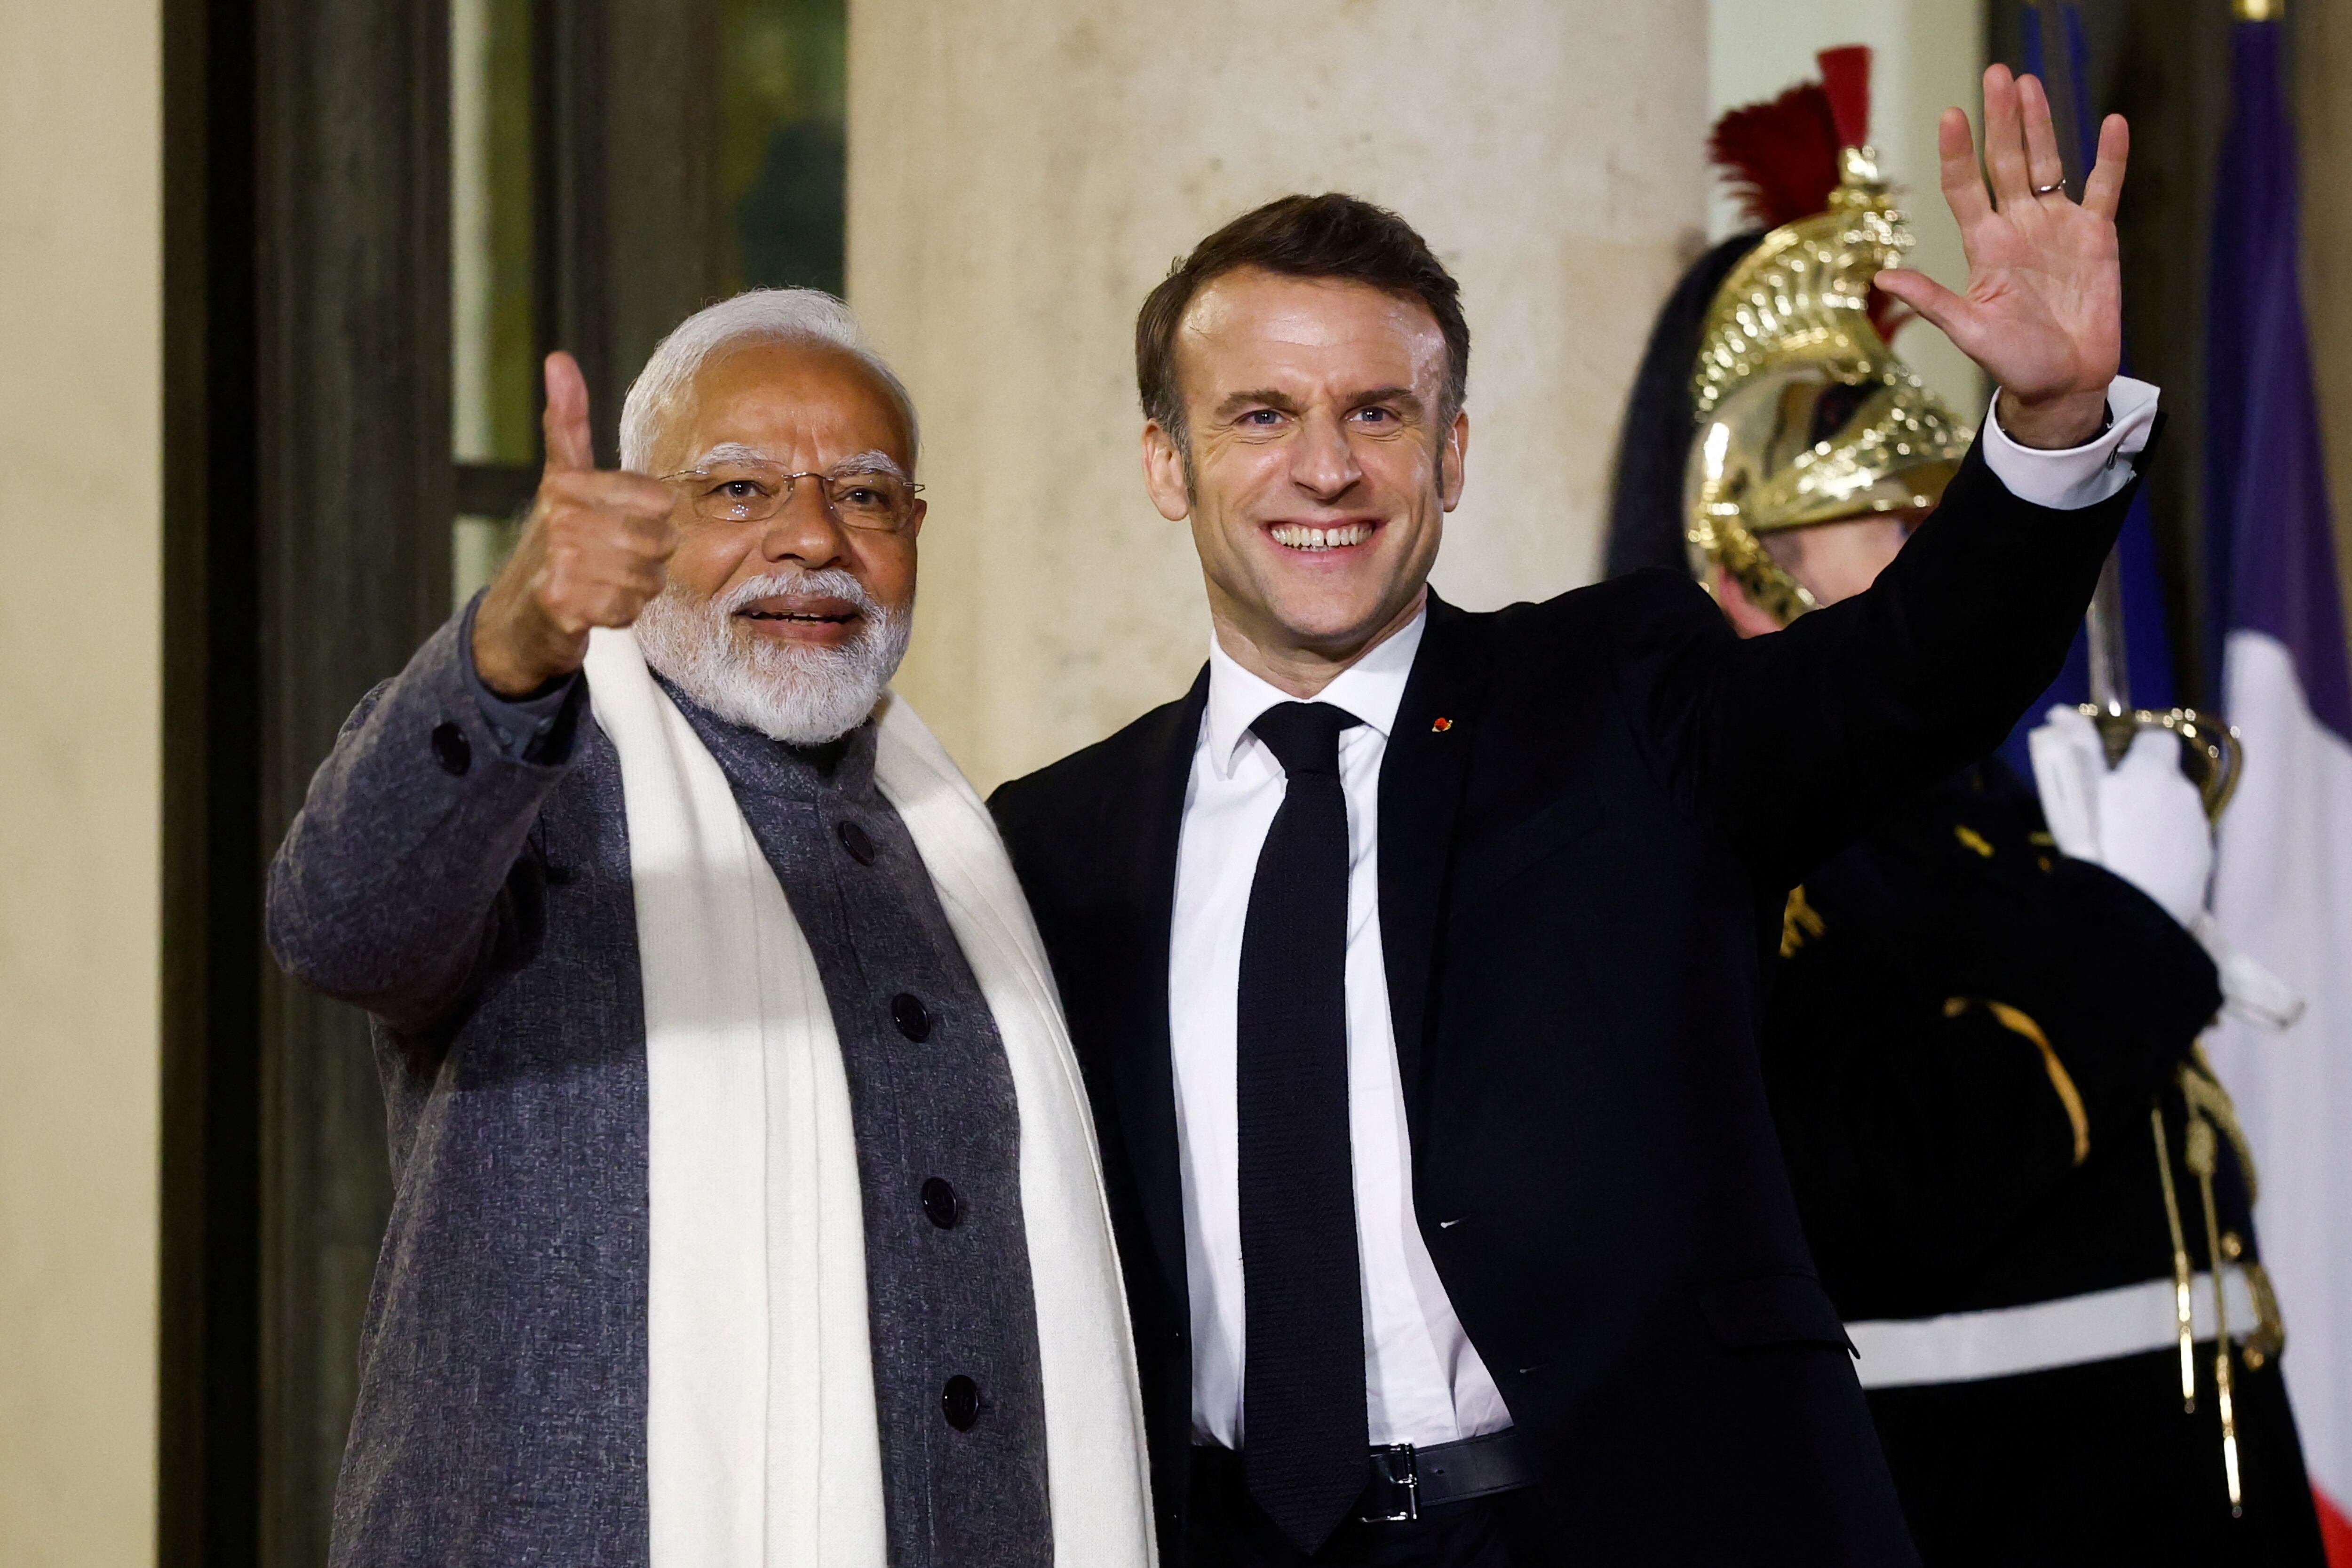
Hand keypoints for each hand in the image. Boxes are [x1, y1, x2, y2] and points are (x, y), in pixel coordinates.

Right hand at [472, 352, 679, 694]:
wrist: (519, 612)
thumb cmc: (556, 539)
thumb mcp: (562, 474)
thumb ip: (567, 420)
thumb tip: (558, 358)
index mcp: (568, 484)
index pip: (659, 500)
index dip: (651, 518)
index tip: (622, 521)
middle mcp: (562, 519)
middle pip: (659, 541)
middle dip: (648, 557)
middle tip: (616, 558)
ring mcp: (560, 563)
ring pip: (647, 578)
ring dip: (636, 587)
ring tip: (606, 581)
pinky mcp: (563, 606)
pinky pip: (628, 610)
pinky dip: (621, 613)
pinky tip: (597, 605)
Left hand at [1877, 66, 2127, 449]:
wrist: (2063, 383)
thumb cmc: (2013, 363)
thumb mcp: (1969, 331)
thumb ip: (1932, 300)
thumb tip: (1881, 280)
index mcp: (1986, 246)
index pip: (1966, 188)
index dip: (1959, 153)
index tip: (1951, 115)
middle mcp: (2019, 227)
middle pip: (2007, 162)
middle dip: (2002, 120)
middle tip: (1997, 75)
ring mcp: (2058, 227)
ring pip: (2048, 163)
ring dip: (2041, 124)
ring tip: (2030, 84)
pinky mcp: (2097, 236)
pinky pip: (2105, 188)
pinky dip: (2110, 157)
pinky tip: (2111, 123)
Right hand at [2028, 706, 2211, 926]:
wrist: (2127, 913)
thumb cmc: (2096, 842)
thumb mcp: (2076, 788)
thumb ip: (2075, 746)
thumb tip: (2063, 711)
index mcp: (2155, 771)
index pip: (2158, 739)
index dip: (2137, 746)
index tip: (2115, 762)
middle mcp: (2185, 795)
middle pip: (2166, 779)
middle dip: (2144, 788)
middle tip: (2107, 812)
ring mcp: (2198, 833)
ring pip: (2175, 814)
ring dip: (2155, 820)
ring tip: (2122, 848)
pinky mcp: (2203, 867)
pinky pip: (2182, 847)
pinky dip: (2164, 851)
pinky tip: (2139, 872)